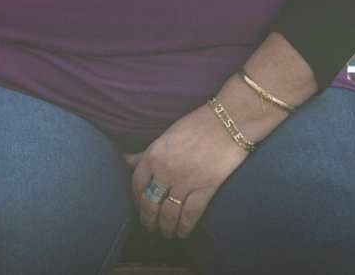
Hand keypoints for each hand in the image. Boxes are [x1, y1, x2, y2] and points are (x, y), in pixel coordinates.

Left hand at [125, 101, 248, 239]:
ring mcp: (185, 180)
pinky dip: (184, 227)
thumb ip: (146, 152)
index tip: (138, 208)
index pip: (137, 184)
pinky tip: (182, 233)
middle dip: (148, 219)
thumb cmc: (197, 124)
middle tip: (150, 228)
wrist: (229, 121)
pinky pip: (190, 214)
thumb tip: (125, 159)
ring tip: (166, 233)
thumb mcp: (165, 135)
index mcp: (153, 154)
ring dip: (165, 227)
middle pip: (150, 203)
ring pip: (168, 213)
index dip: (136, 200)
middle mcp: (165, 170)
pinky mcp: (206, 188)